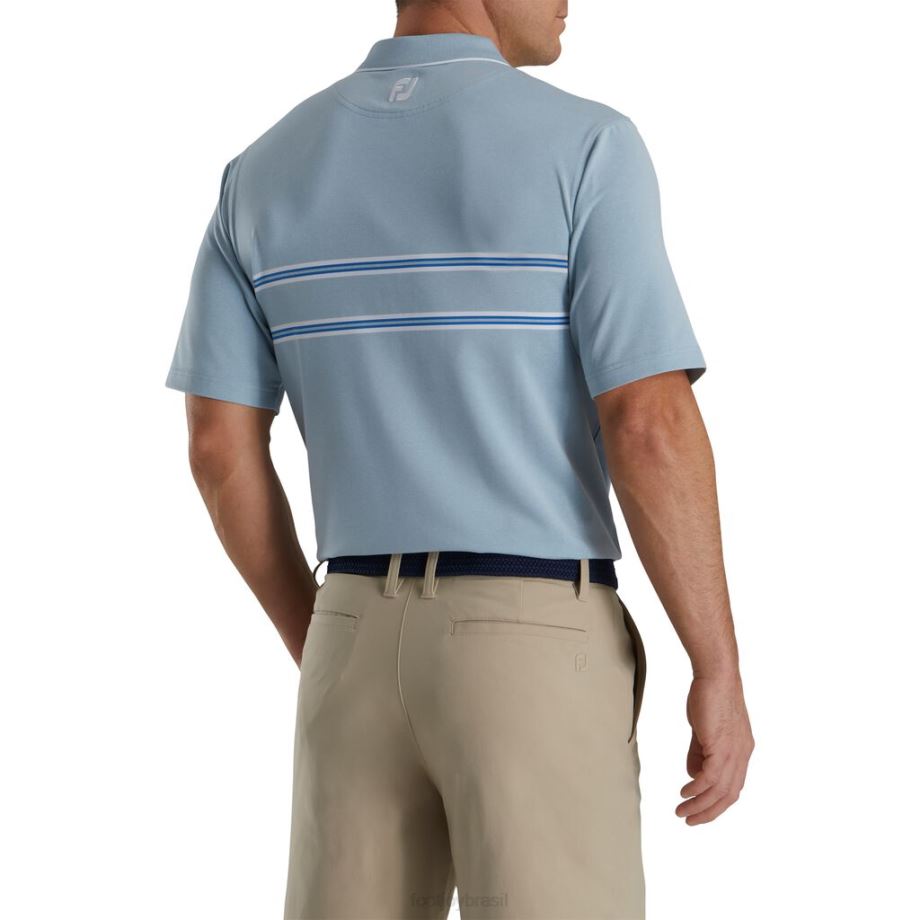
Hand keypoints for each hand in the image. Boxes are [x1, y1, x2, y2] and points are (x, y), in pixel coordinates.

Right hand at [676, 673, 753, 824]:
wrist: (716, 676)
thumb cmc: (709, 696)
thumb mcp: (704, 730)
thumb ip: (699, 753)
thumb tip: (693, 775)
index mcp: (741, 751)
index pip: (732, 787)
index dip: (716, 803)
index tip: (699, 811)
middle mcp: (742, 755)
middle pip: (729, 795)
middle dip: (709, 812)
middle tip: (690, 820)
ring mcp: (734, 752)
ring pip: (719, 790)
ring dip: (700, 804)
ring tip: (682, 811)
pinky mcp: (721, 746)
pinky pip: (710, 777)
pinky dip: (697, 789)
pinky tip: (685, 793)